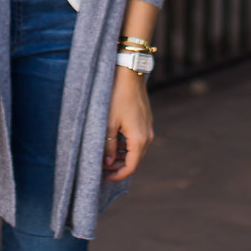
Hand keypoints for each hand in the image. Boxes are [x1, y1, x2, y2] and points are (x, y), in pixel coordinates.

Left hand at [103, 65, 153, 180]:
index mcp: (139, 139)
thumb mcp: (108, 123)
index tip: (103, 176)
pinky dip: (127, 146)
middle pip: (135, 160)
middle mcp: (147, 136)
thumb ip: (108, 145)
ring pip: (137, 151)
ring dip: (123, 156)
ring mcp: (148, 128)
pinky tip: (114, 141)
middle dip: (118, 166)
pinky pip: (138, 140)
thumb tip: (108, 162)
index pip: (131, 167)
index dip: (117, 175)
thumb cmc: (117, 96)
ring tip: (106, 154)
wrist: (130, 74)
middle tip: (102, 166)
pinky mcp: (146, 121)